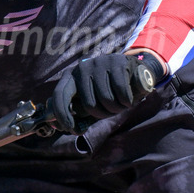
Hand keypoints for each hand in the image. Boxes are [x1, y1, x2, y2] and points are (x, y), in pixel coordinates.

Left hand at [51, 52, 165, 133]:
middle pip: (89, 103)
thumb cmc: (109, 90)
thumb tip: (74, 130)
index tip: (68, 128)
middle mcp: (82, 67)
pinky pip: (121, 92)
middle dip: (102, 114)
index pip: (60, 94)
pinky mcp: (116, 62)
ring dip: (117, 109)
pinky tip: (128, 99)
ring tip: (121, 104)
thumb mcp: (93, 101)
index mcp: (71, 76)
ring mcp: (99, 63)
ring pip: (106, 99)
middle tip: (111, 112)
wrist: (133, 72)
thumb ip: (82, 114)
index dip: (62, 113)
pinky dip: (127, 101)